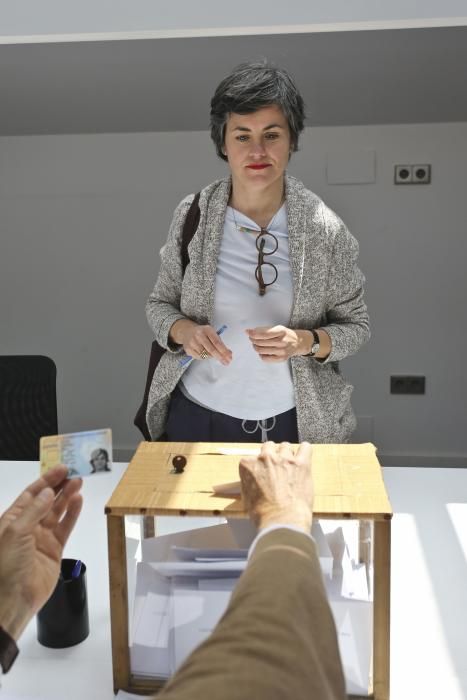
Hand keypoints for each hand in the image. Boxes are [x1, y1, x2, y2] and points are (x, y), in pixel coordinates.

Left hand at [0, 466, 82, 639]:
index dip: (46, 480)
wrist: (13, 599)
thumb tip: (49, 491)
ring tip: (79, 483)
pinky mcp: (54, 549)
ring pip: (57, 512)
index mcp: (12, 520)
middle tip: (74, 473)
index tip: (61, 468)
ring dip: (67, 497)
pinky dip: (72, 514)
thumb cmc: (6, 565)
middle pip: (46, 501)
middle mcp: (27, 526)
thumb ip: (34, 510)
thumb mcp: (16, 532)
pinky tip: (78, 502)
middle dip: (59, 486)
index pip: (31, 494)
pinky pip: (65, 527)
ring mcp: (41, 538)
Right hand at [171, 319, 231, 364]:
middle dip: (220, 357)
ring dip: (212, 357)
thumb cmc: (203, 334)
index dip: (224, 351)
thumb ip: (220, 343)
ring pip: (205, 355)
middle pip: (211, 350)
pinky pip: (199, 357)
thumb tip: (229, 354)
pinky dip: (205, 357)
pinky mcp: (188, 349)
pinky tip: (205, 353)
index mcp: (207, 329)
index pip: (217, 342)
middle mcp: (199, 335)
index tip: (229, 357)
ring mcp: (192, 342)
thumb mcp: (212, 334)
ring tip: (214, 354)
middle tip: (226, 362)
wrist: (187, 331)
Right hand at [239, 442, 312, 532]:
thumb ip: (248, 483)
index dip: (259, 466)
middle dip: (272, 456)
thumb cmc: (264, 514)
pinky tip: (304, 458)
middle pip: (269, 447)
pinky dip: (305, 451)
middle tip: (277, 468)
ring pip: (286, 446)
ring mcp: (284, 459)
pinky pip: (305, 448)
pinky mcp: (302, 463)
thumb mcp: (246, 497)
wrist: (281, 520)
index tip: (263, 473)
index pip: (251, 458)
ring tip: (291, 467)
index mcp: (249, 465)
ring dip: (287, 454)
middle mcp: (265, 458)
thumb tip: (252, 482)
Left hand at [246, 325, 309, 361]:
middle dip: (253, 339)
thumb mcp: (277, 328)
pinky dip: (261, 354)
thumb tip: (249, 331)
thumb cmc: (285, 335)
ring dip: (255, 346)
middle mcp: (282, 342)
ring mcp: (282, 351)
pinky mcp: (281, 359)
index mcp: (281, 332)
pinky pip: (265, 358)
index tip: (248, 332)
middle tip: (251, 338)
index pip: (263, 334)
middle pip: (260, 342)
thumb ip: (264, 330)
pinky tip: (263, 351)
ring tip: (256, 344)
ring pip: (261, 350)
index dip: (253, 333)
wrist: (298, 343)